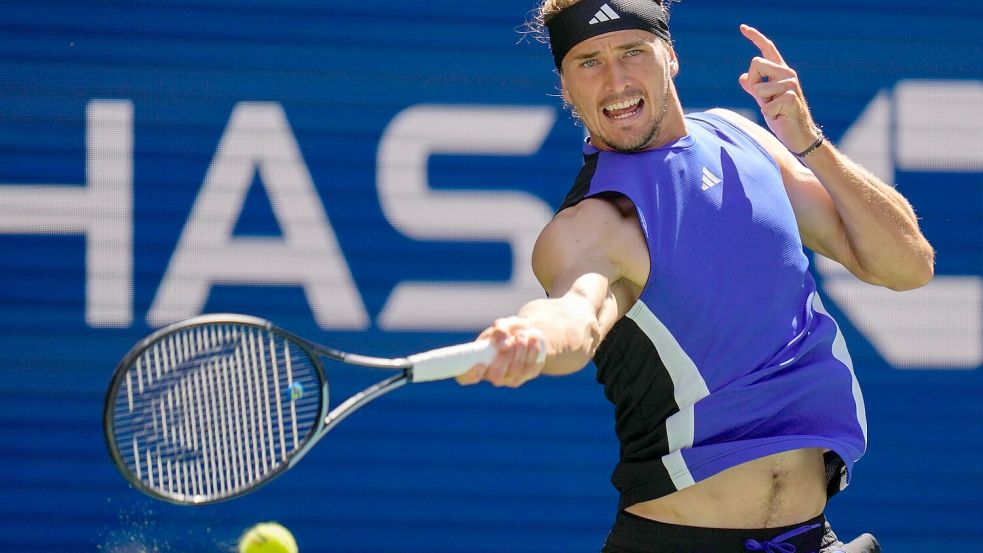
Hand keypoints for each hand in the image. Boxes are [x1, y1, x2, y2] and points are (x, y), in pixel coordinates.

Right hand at [455, 316, 546, 387]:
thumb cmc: (508, 331)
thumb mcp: (502, 325)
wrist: (526, 332)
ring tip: (523, 334)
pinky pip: (531, 369)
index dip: (470, 375)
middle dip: (505, 356)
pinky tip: (533, 339)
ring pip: (516, 371)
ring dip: (521, 350)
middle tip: (512, 339)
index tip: (480, 363)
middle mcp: (492, 375)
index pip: (466, 378)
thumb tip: (504, 344)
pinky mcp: (527, 375)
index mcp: (477, 363)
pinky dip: (533, 352)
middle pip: (496, 376)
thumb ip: (500, 331)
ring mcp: (510, 378)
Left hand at [738, 24, 820, 152]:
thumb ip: (754, 88)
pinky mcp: (790, 97)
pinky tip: (781, 116)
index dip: (755, 37)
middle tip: (765, 101)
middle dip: (753, 84)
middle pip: (756, 63)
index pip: (767, 49)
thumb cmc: (782, 118)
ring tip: (776, 110)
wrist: (799, 136)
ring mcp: (791, 84)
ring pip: (758, 86)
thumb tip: (743, 77)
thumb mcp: (764, 101)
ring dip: (761, 102)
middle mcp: (788, 73)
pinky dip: (768, 114)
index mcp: (781, 72)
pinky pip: (765, 104)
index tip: (742, 27)